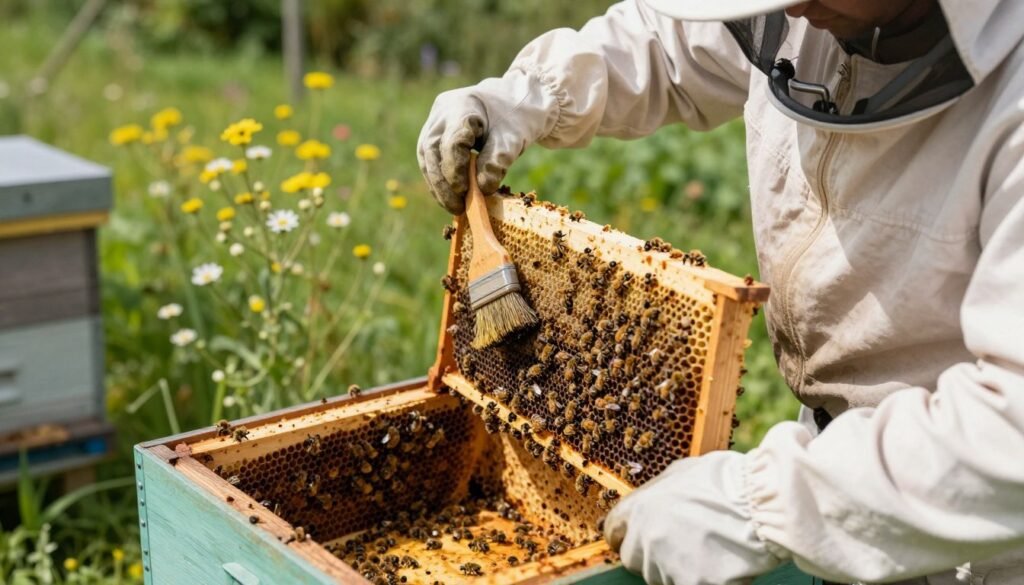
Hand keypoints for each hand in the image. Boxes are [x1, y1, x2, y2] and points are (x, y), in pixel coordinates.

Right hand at [417, 70, 554, 213]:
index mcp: (462, 105)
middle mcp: (441, 112)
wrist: (512, 102)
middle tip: (456, 208)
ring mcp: (434, 122)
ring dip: (437, 185)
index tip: (466, 192)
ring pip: (426, 156)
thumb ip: (497, 161)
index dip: (456, 169)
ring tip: (453, 207)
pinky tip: (449, 198)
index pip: (452, 141)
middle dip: (442, 183)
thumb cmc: (515, 118)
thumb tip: (481, 189)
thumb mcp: (514, 139)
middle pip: (431, 150)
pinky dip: (439, 180)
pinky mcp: (433, 134)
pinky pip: (430, 159)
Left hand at [605, 451, 784, 584]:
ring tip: (709, 551)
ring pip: (661, 577)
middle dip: (653, 555)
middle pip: (634, 559)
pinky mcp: (691, 584)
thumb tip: (654, 502)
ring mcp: (666, 564)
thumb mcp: (683, 472)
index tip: (636, 538)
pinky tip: (720, 569)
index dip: (626, 535)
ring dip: (678, 569)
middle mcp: (646, 537)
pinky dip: (703, 580)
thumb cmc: (729, 481)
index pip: (613, 531)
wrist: (762, 502)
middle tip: (684, 545)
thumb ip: (660, 491)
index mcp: (639, 507)